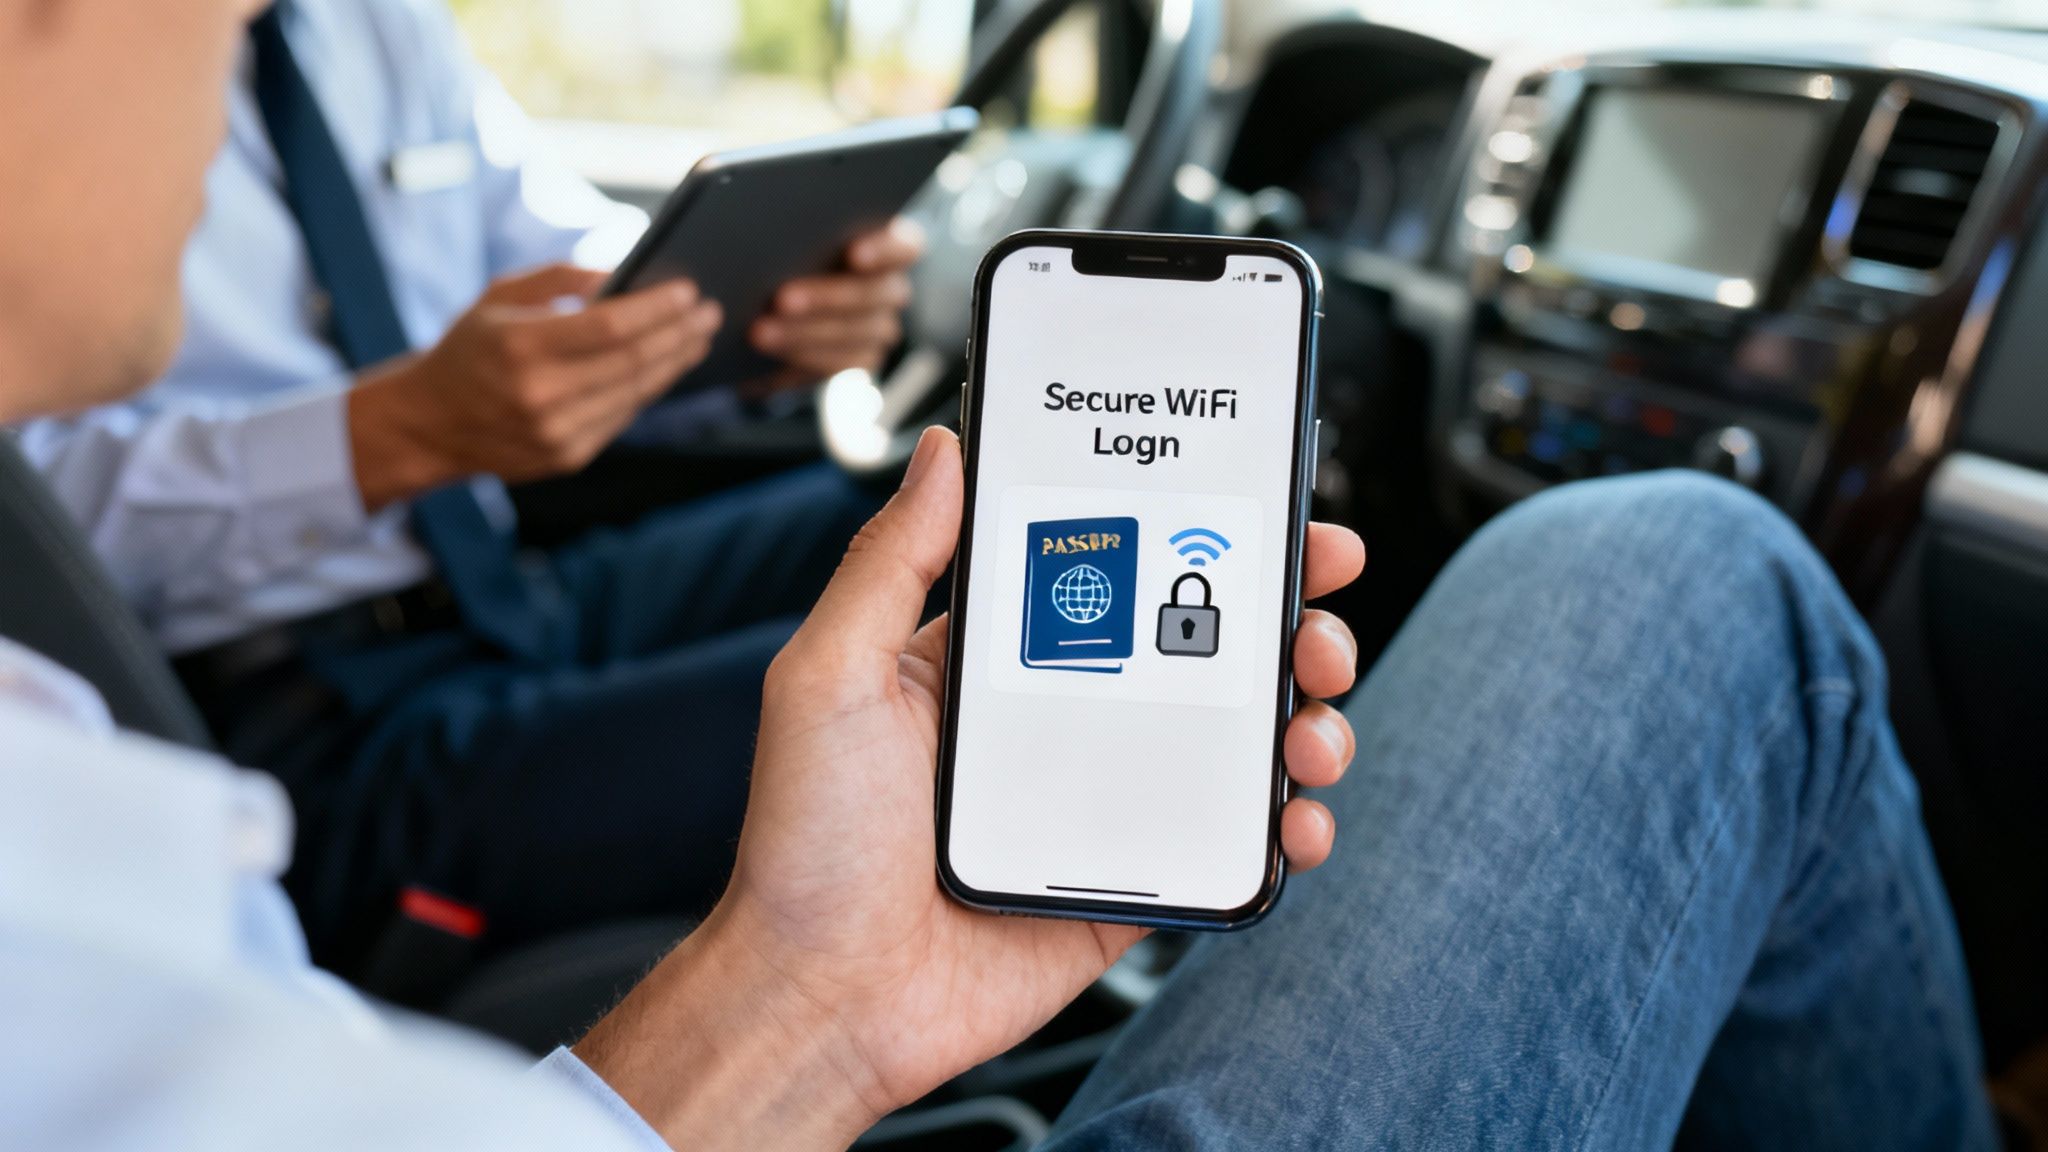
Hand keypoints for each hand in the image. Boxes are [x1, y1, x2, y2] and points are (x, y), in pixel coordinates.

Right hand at [347, 264, 721, 509]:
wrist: (430, 424)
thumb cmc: (470, 347)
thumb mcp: (499, 297)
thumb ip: (561, 278)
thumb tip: (624, 273)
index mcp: (520, 346)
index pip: (611, 327)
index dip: (657, 309)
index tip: (689, 291)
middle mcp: (541, 394)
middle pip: (634, 362)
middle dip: (680, 334)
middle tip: (709, 312)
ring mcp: (557, 433)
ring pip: (637, 393)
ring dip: (675, 362)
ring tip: (699, 336)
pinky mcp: (569, 457)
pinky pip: (624, 417)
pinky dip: (650, 388)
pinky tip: (668, 366)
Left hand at [577, 428, 1367, 1149]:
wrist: (822, 998)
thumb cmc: (806, 845)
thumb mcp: (829, 676)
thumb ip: (891, 561)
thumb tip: (944, 452)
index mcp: (997, 660)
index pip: (1118, 574)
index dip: (1196, 537)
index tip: (1260, 508)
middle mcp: (1060, 721)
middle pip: (1202, 650)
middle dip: (1281, 621)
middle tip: (1316, 621)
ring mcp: (1104, 803)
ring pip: (1238, 741)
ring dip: (1304, 718)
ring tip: (1315, 724)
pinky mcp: (1132, 884)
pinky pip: (1231, 844)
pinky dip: (1289, 828)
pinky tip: (1299, 820)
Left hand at [747, 218, 923, 390]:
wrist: (779, 302)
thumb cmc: (792, 253)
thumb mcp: (796, 239)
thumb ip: (800, 236)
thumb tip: (771, 237)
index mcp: (890, 248)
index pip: (904, 248)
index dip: (883, 250)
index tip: (854, 255)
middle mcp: (892, 289)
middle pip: (872, 294)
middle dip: (825, 297)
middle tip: (782, 299)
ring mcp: (882, 327)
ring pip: (854, 332)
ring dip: (804, 332)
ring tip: (761, 331)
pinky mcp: (863, 358)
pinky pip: (841, 362)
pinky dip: (803, 355)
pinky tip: (773, 349)